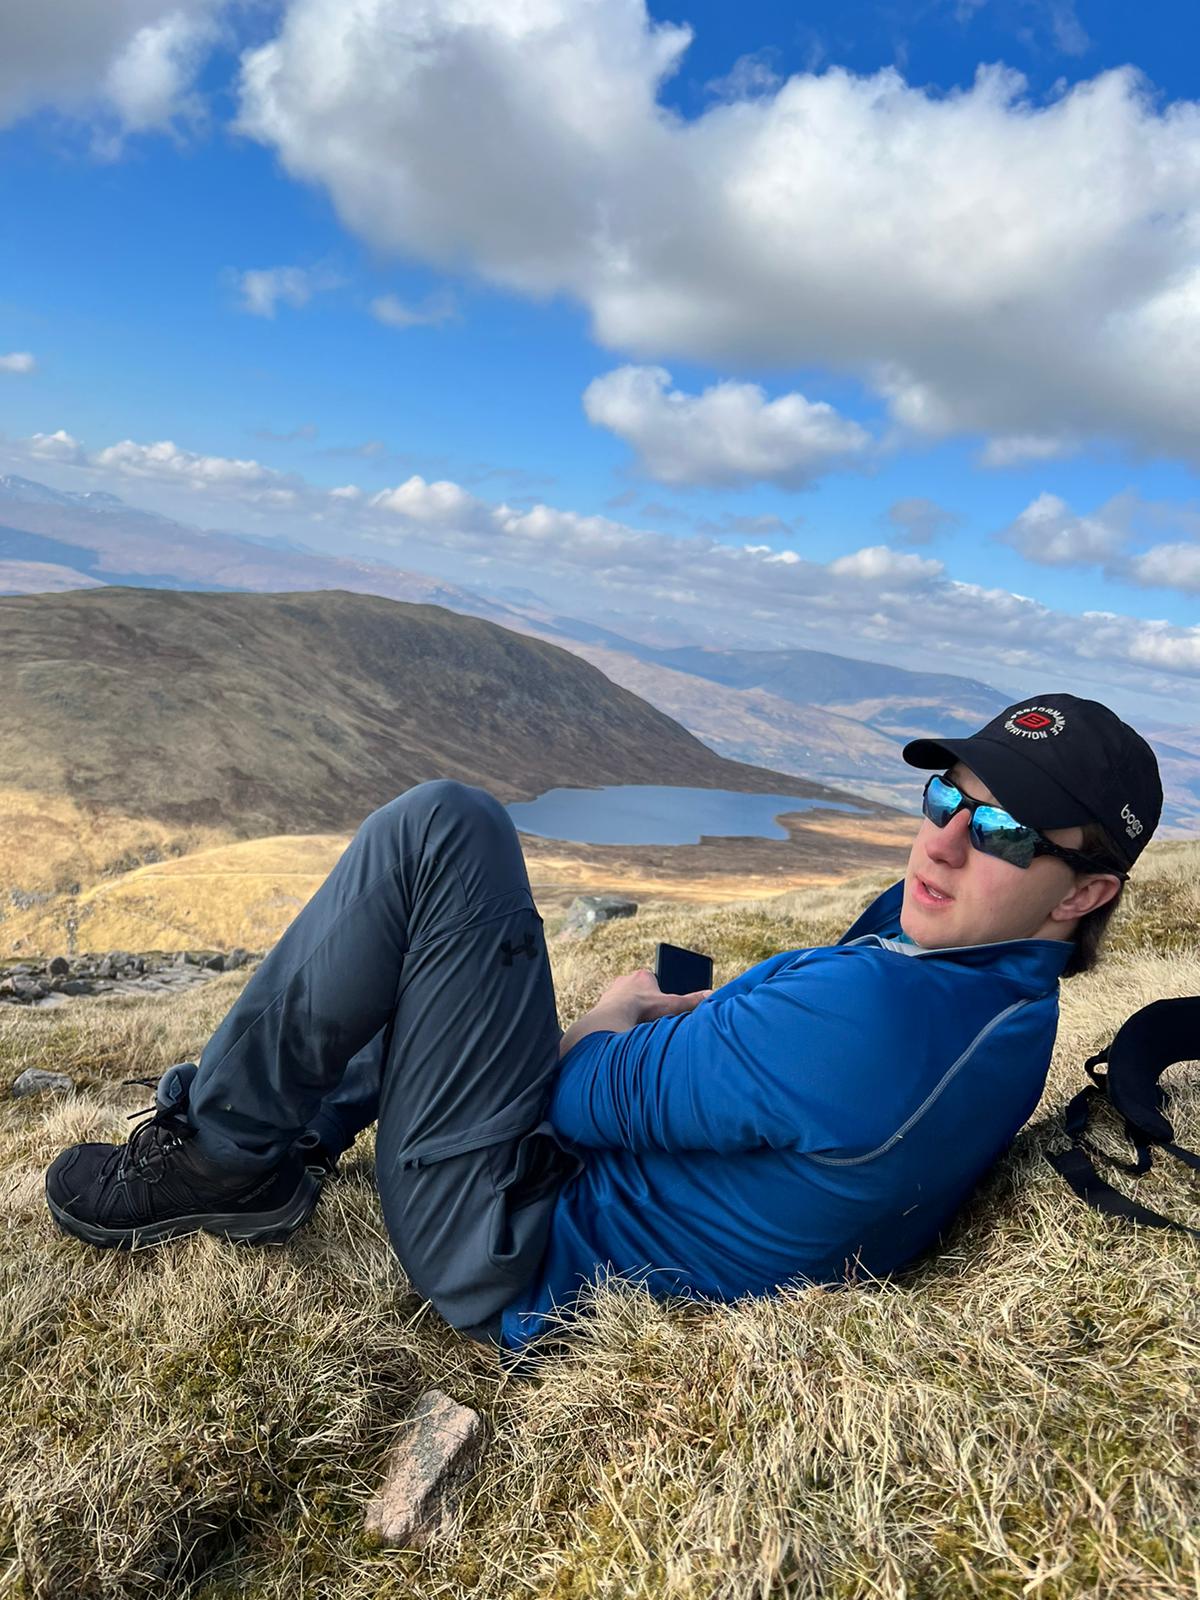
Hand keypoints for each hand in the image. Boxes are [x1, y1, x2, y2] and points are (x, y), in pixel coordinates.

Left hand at [594, 967, 713, 1026]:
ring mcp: (612, 991)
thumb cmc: (643, 1010)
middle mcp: (625, 979)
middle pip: (639, 990)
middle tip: (651, 1016)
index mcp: (643, 976)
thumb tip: (710, 994)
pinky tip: (623, 1026)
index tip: (661, 1004)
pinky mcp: (602, 1003)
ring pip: (625, 999)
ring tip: (637, 1023)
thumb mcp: (672, 1005)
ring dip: (630, 1009)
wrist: (612, 1019)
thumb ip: (691, 1001)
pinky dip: (619, 1016)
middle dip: (645, 1001)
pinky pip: (613, 1009)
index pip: (654, 980)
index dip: (660, 993)